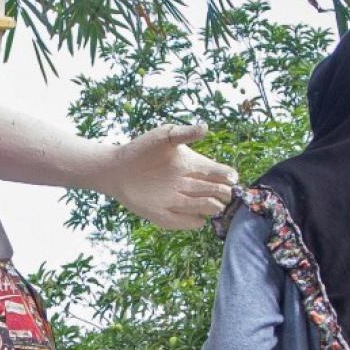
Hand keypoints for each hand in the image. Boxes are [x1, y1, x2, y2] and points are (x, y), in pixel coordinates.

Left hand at [105, 123, 236, 230]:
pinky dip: (191, 222)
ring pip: (201, 207)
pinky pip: (181, 222)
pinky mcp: (163, 214)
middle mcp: (188, 185)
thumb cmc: (142, 148)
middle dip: (222, 193)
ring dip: (210, 207)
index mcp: (193, 166)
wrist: (117, 167)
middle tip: (225, 193)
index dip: (228, 176)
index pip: (218, 173)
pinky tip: (198, 219)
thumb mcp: (165, 136)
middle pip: (214, 191)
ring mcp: (177, 201)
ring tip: (214, 205)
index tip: (232, 177)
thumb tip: (206, 127)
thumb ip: (185, 133)